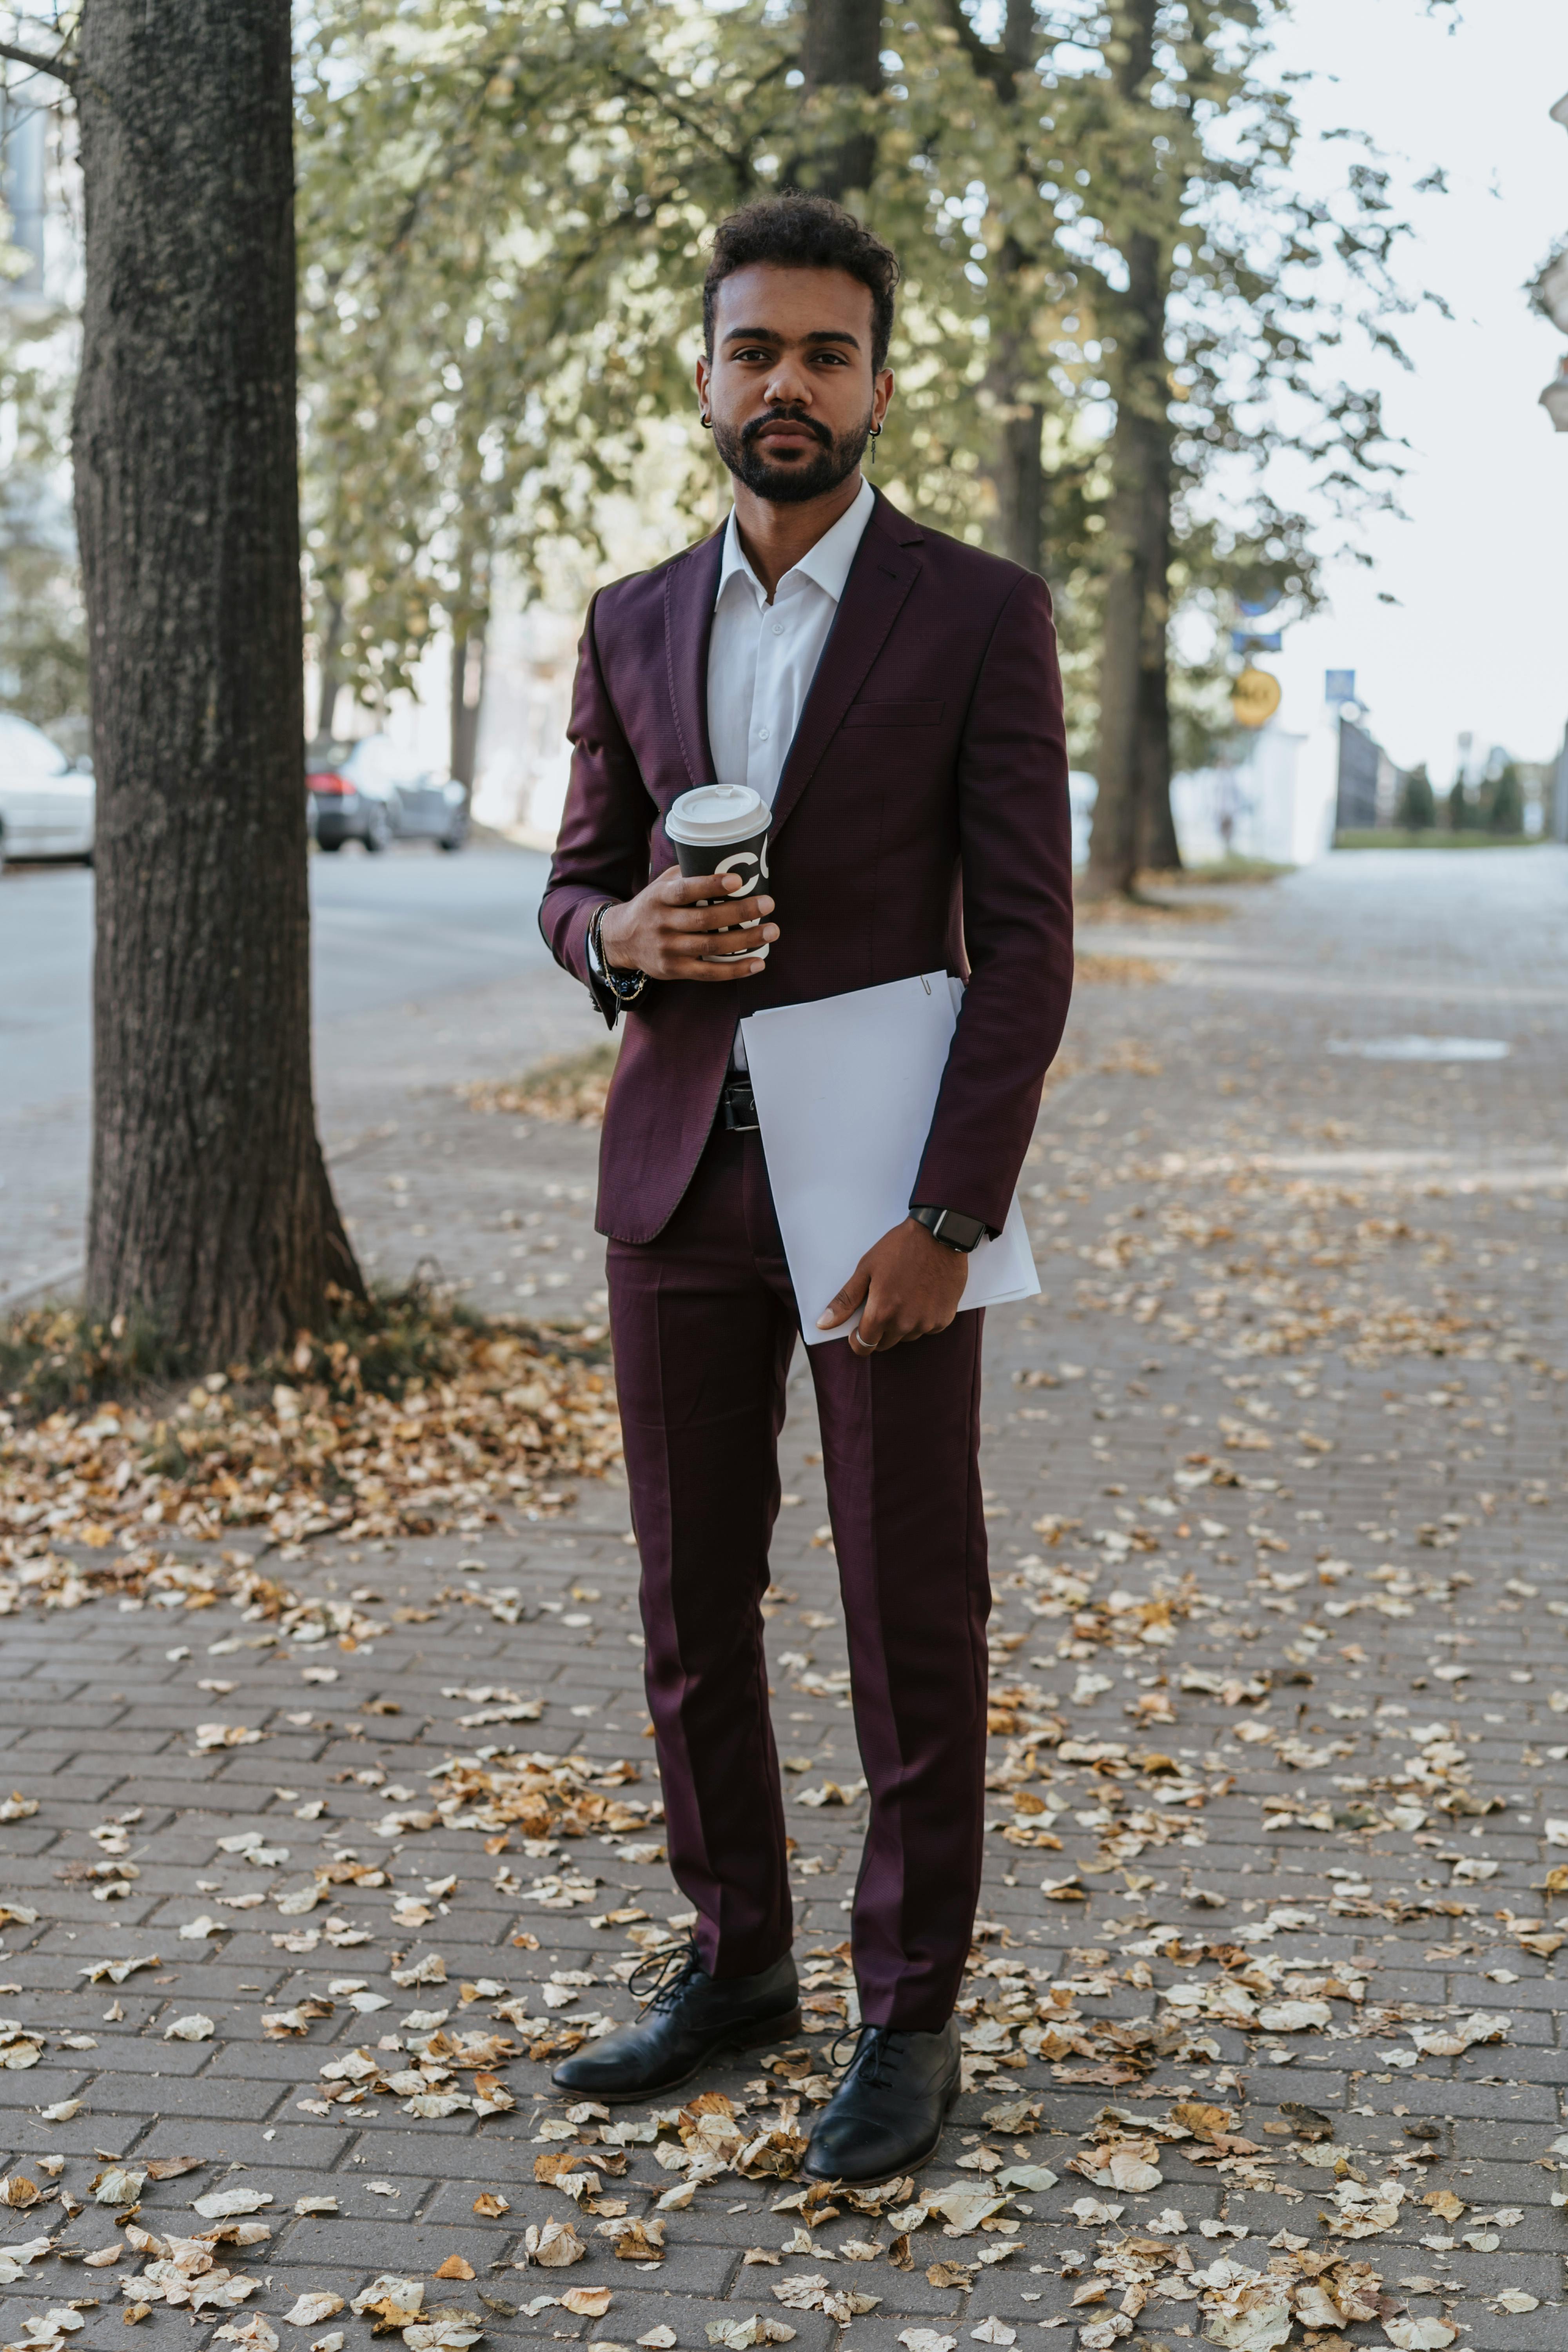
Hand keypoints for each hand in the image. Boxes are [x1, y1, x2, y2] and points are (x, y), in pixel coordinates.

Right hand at [599, 868, 777, 982]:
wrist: (621, 940)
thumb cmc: (652, 906)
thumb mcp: (662, 885)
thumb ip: (688, 874)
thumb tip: (729, 857)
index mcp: (659, 897)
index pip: (685, 891)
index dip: (711, 885)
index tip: (738, 880)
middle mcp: (662, 924)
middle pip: (704, 920)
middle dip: (740, 912)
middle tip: (768, 903)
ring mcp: (668, 949)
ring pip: (711, 947)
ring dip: (745, 940)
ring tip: (771, 931)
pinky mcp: (674, 970)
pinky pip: (709, 973)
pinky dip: (735, 969)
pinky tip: (758, 963)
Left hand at [816, 1217, 969, 1354]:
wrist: (940, 1234)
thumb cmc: (900, 1248)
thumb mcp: (866, 1269)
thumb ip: (845, 1300)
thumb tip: (824, 1324)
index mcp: (881, 1313)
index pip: (863, 1345)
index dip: (857, 1339)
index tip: (857, 1330)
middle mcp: (905, 1323)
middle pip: (885, 1343)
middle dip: (879, 1330)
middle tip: (884, 1302)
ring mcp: (927, 1323)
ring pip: (907, 1336)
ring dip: (902, 1324)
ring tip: (905, 1295)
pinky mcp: (944, 1319)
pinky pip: (927, 1328)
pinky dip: (922, 1318)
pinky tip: (923, 1296)